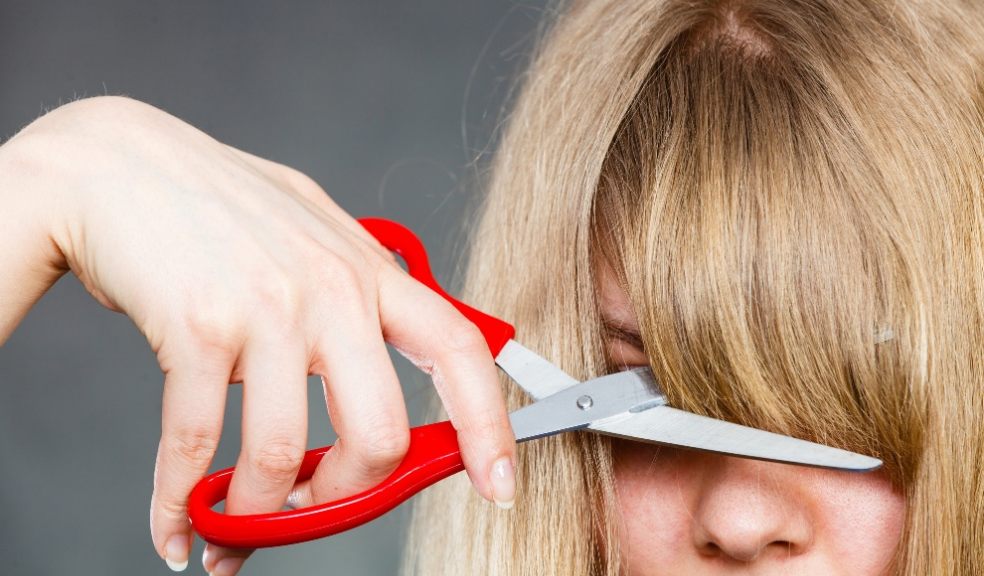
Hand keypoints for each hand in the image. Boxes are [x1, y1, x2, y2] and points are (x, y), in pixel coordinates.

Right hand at [1, 96, 516, 574]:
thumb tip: (383, 365)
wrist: (116, 163)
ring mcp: (269, 308)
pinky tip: (176, 525)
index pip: (458, 350)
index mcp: (370, 273)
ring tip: (229, 525)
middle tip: (309, 511)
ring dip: (253, 515)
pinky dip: (182, 505)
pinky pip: (197, 446)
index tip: (501, 485)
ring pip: (281, 457)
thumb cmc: (218, 205)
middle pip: (380, 436)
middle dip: (344, 499)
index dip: (489, 425)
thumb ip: (355, 290)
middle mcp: (333, 291)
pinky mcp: (199, 326)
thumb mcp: (312, 231)